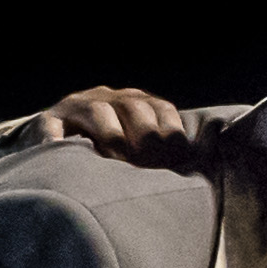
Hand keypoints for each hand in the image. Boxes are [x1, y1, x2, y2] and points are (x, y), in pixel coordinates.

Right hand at [35, 88, 196, 159]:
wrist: (58, 154)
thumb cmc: (113, 157)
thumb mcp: (148, 151)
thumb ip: (179, 146)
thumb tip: (217, 132)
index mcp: (139, 103)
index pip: (163, 110)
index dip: (172, 137)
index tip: (176, 165)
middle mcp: (111, 98)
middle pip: (134, 108)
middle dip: (145, 140)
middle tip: (148, 169)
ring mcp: (79, 106)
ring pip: (99, 112)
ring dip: (112, 138)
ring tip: (116, 164)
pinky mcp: (49, 121)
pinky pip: (53, 127)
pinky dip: (61, 140)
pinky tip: (69, 154)